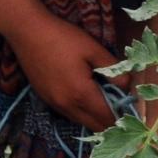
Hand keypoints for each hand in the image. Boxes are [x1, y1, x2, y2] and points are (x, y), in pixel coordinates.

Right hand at [4, 12, 116, 130]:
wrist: (27, 31)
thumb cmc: (63, 38)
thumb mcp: (94, 49)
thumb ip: (114, 70)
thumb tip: (127, 86)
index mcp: (81, 94)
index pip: (108, 119)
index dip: (122, 119)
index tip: (131, 110)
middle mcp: (67, 105)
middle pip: (95, 127)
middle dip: (110, 121)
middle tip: (119, 104)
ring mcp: (54, 104)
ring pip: (81, 122)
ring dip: (94, 116)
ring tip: (102, 98)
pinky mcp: (45, 99)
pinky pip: (68, 114)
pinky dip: (80, 110)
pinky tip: (82, 94)